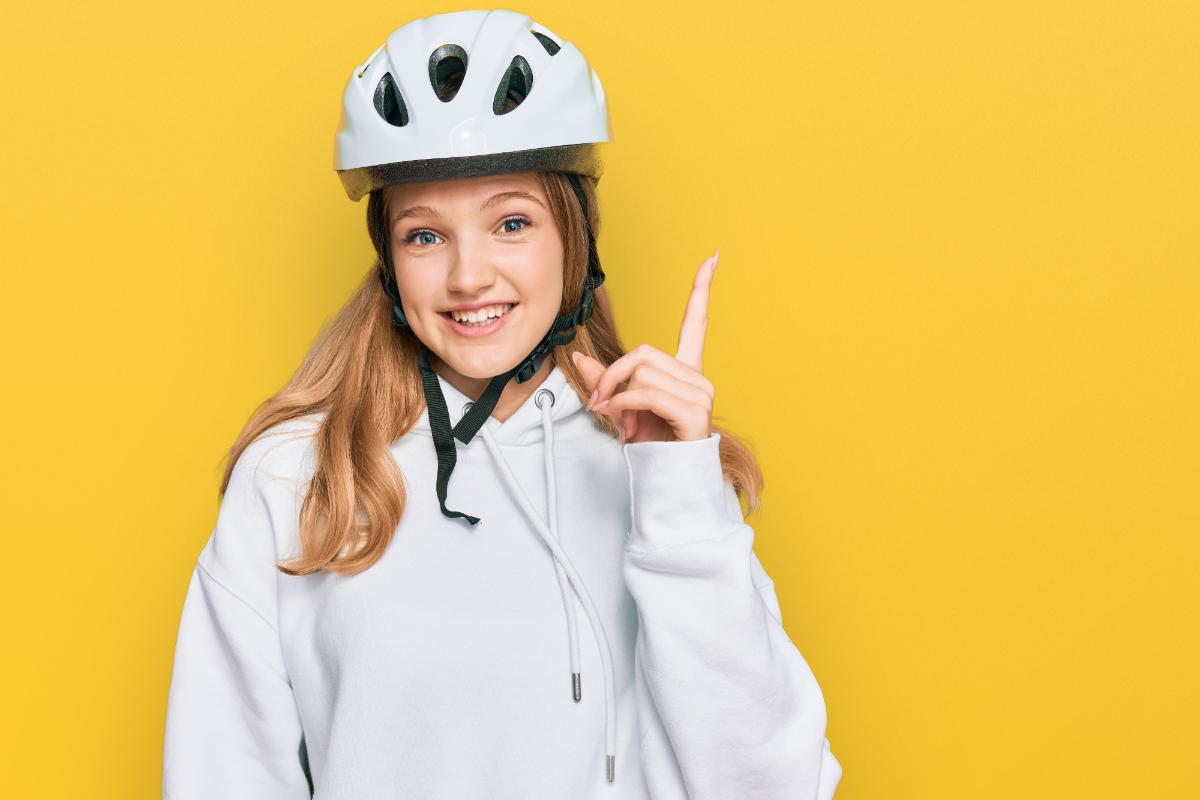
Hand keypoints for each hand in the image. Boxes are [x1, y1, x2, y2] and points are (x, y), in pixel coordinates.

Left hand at [572, 250, 718, 443]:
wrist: (669, 480)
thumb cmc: (653, 444)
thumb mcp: (623, 406)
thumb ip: (606, 380)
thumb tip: (579, 357)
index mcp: (685, 369)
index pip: (696, 321)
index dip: (701, 289)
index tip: (713, 257)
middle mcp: (697, 376)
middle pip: (644, 352)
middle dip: (613, 374)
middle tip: (599, 402)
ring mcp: (700, 393)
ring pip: (643, 371)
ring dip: (616, 393)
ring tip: (614, 417)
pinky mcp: (695, 412)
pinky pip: (648, 393)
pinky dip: (624, 404)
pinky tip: (621, 419)